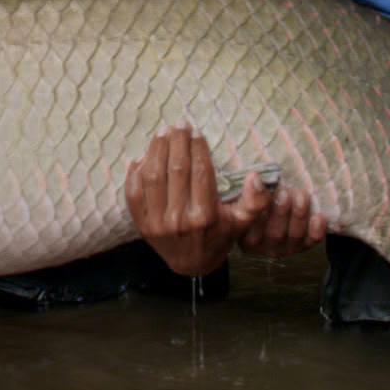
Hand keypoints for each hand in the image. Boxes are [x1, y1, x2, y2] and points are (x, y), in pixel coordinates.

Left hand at [125, 124, 321, 275]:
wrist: (192, 264)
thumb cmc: (219, 237)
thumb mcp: (242, 223)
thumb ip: (255, 201)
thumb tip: (255, 177)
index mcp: (205, 216)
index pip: (200, 172)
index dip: (197, 148)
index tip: (197, 133)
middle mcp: (179, 219)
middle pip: (176, 170)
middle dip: (177, 142)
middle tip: (179, 125)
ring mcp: (157, 222)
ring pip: (153, 177)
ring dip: (156, 150)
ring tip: (163, 133)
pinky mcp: (141, 224)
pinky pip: (133, 193)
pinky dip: (135, 173)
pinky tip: (143, 156)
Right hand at [237, 181, 326, 257]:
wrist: (273, 204)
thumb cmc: (255, 196)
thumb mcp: (247, 193)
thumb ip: (249, 189)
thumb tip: (254, 177)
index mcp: (242, 233)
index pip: (246, 225)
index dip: (253, 206)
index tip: (256, 182)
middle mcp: (262, 244)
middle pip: (273, 233)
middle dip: (281, 211)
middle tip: (285, 192)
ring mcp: (283, 247)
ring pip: (294, 235)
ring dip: (299, 215)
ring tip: (301, 196)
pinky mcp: (301, 246)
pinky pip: (310, 241)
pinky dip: (316, 230)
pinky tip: (318, 216)